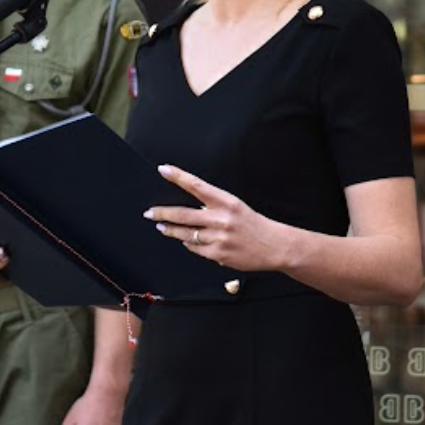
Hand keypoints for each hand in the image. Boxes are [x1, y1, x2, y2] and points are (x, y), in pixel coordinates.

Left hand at [143, 164, 280, 271]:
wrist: (275, 245)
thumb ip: (212, 205)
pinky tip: (186, 241)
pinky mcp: (219, 255)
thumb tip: (188, 207)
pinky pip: (195, 248)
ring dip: (171, 230)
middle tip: (149, 212)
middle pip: (183, 214)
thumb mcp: (235, 206)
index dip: (178, 176)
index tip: (163, 169)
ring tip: (161, 226)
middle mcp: (221, 219)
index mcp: (226, 202)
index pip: (197, 186)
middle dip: (162, 213)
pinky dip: (189, 244)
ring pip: (185, 234)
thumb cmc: (252, 223)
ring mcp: (219, 238)